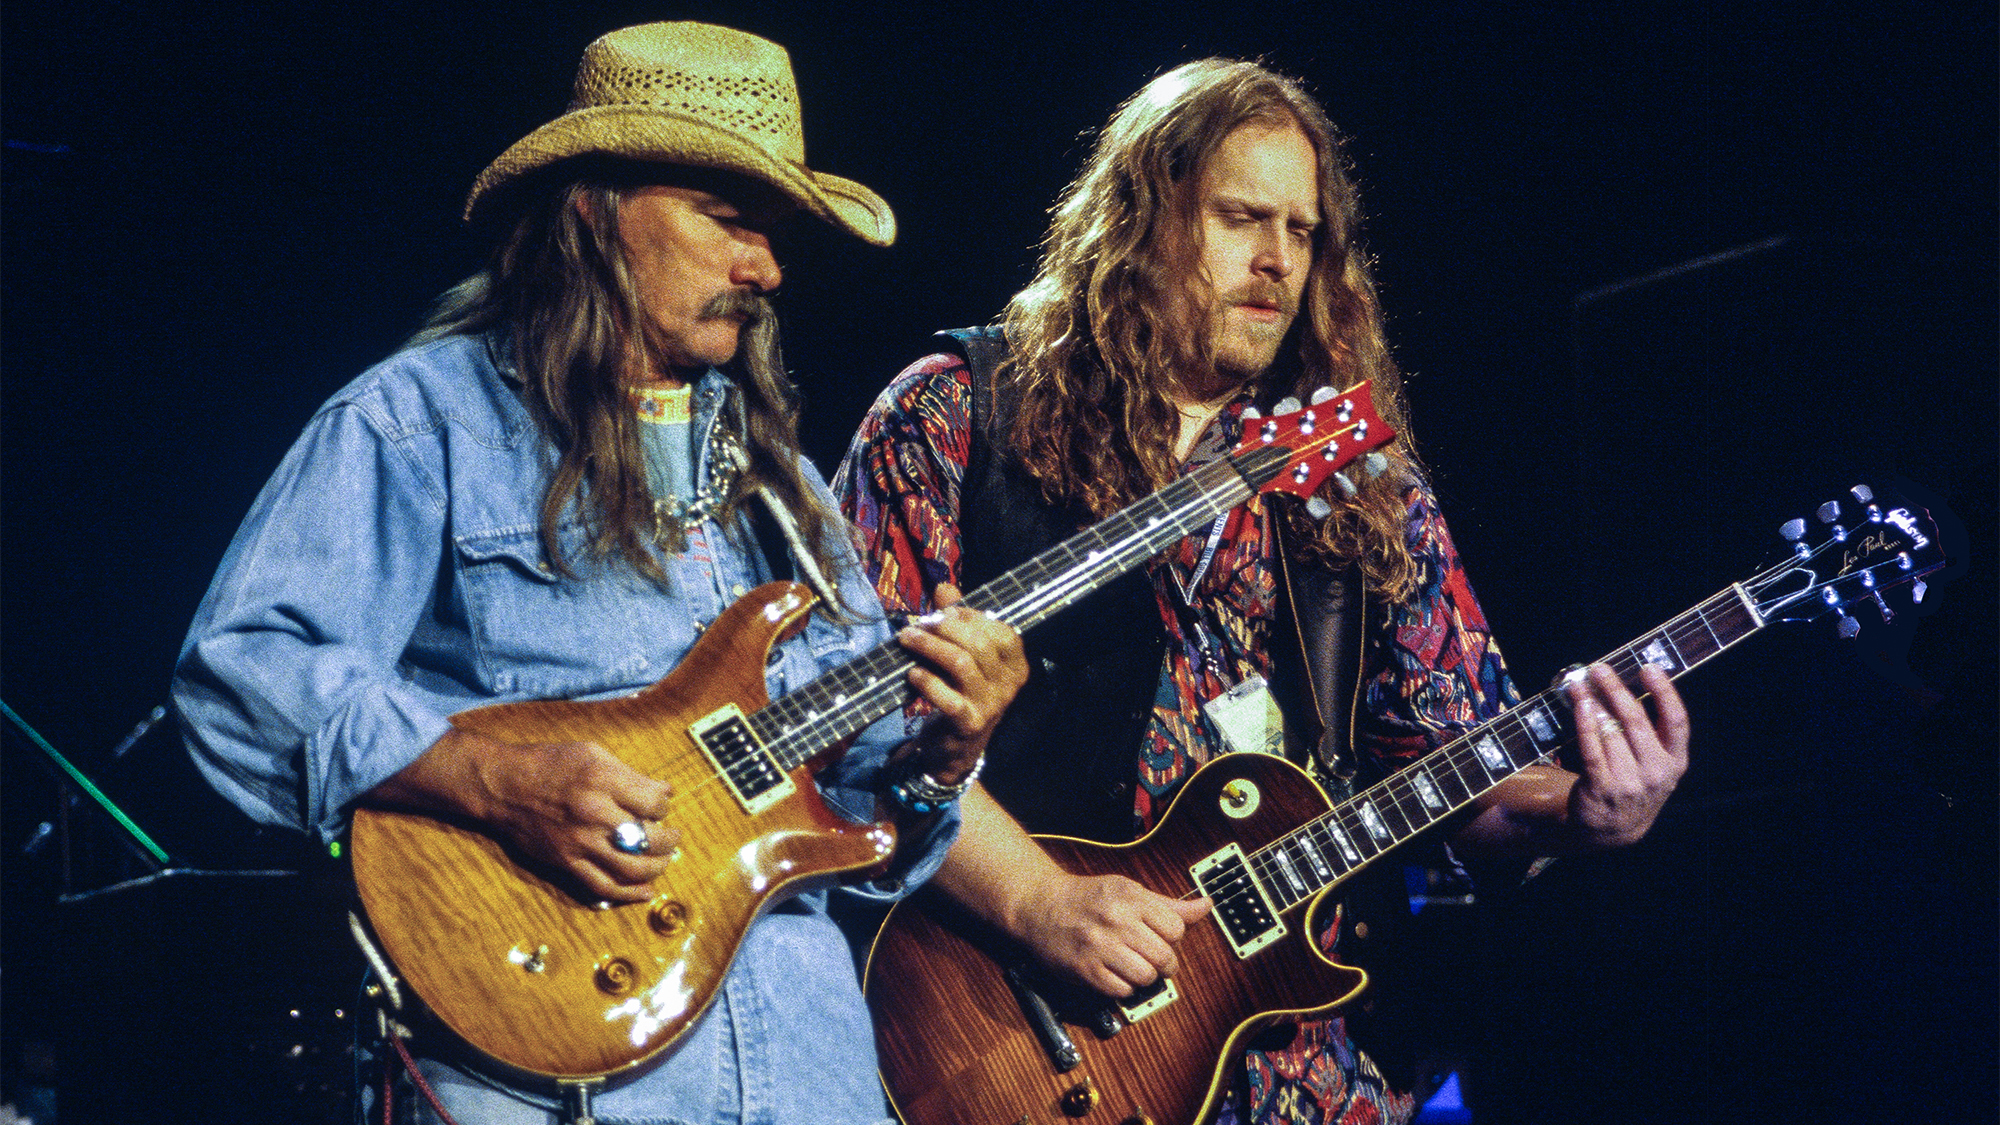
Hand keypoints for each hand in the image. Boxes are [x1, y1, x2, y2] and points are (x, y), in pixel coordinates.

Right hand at [384, 729, 680, 903]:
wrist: (504, 787)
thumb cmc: (551, 764)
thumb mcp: (593, 753)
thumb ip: (631, 774)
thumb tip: (666, 792)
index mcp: (602, 781)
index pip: (654, 803)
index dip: (664, 805)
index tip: (660, 804)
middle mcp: (593, 814)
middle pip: (649, 838)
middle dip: (670, 840)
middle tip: (673, 836)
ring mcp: (579, 843)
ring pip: (632, 868)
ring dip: (657, 867)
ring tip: (664, 860)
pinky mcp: (567, 863)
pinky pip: (604, 887)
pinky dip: (630, 894)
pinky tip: (647, 891)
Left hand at [894, 582, 1027, 784]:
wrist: (956, 747)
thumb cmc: (962, 693)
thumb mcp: (965, 657)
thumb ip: (958, 622)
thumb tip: (944, 588)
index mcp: (1015, 666)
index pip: (1002, 632)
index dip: (972, 617)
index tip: (945, 612)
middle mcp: (1009, 685)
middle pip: (979, 644)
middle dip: (944, 628)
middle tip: (918, 625)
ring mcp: (990, 706)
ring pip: (961, 664)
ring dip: (929, 647)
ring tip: (907, 639)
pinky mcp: (968, 723)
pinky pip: (946, 696)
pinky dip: (926, 681)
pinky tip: (912, 673)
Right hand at [1011, 870, 1211, 997]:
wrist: (1039, 905)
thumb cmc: (1087, 899)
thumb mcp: (1128, 890)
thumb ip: (1167, 904)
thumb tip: (1205, 906)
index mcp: (1130, 896)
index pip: (1176, 928)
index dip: (1172, 937)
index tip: (1161, 938)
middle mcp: (1116, 919)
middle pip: (1164, 956)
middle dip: (1164, 963)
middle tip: (1153, 960)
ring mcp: (1099, 945)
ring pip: (1146, 976)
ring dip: (1144, 977)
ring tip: (1132, 967)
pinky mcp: (1085, 969)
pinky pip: (1121, 990)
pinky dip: (1123, 987)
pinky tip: (1114, 974)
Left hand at [1564, 662, 1689, 847]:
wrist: (1615, 828)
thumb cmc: (1636, 782)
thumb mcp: (1656, 763)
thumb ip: (1651, 732)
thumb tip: (1627, 684)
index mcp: (1676, 761)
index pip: (1677, 721)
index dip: (1664, 692)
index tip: (1648, 668)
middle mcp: (1657, 771)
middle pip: (1636, 721)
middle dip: (1616, 690)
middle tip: (1600, 669)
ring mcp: (1630, 782)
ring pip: (1611, 732)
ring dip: (1594, 703)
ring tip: (1581, 684)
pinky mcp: (1602, 788)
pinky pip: (1591, 749)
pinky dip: (1584, 723)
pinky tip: (1578, 705)